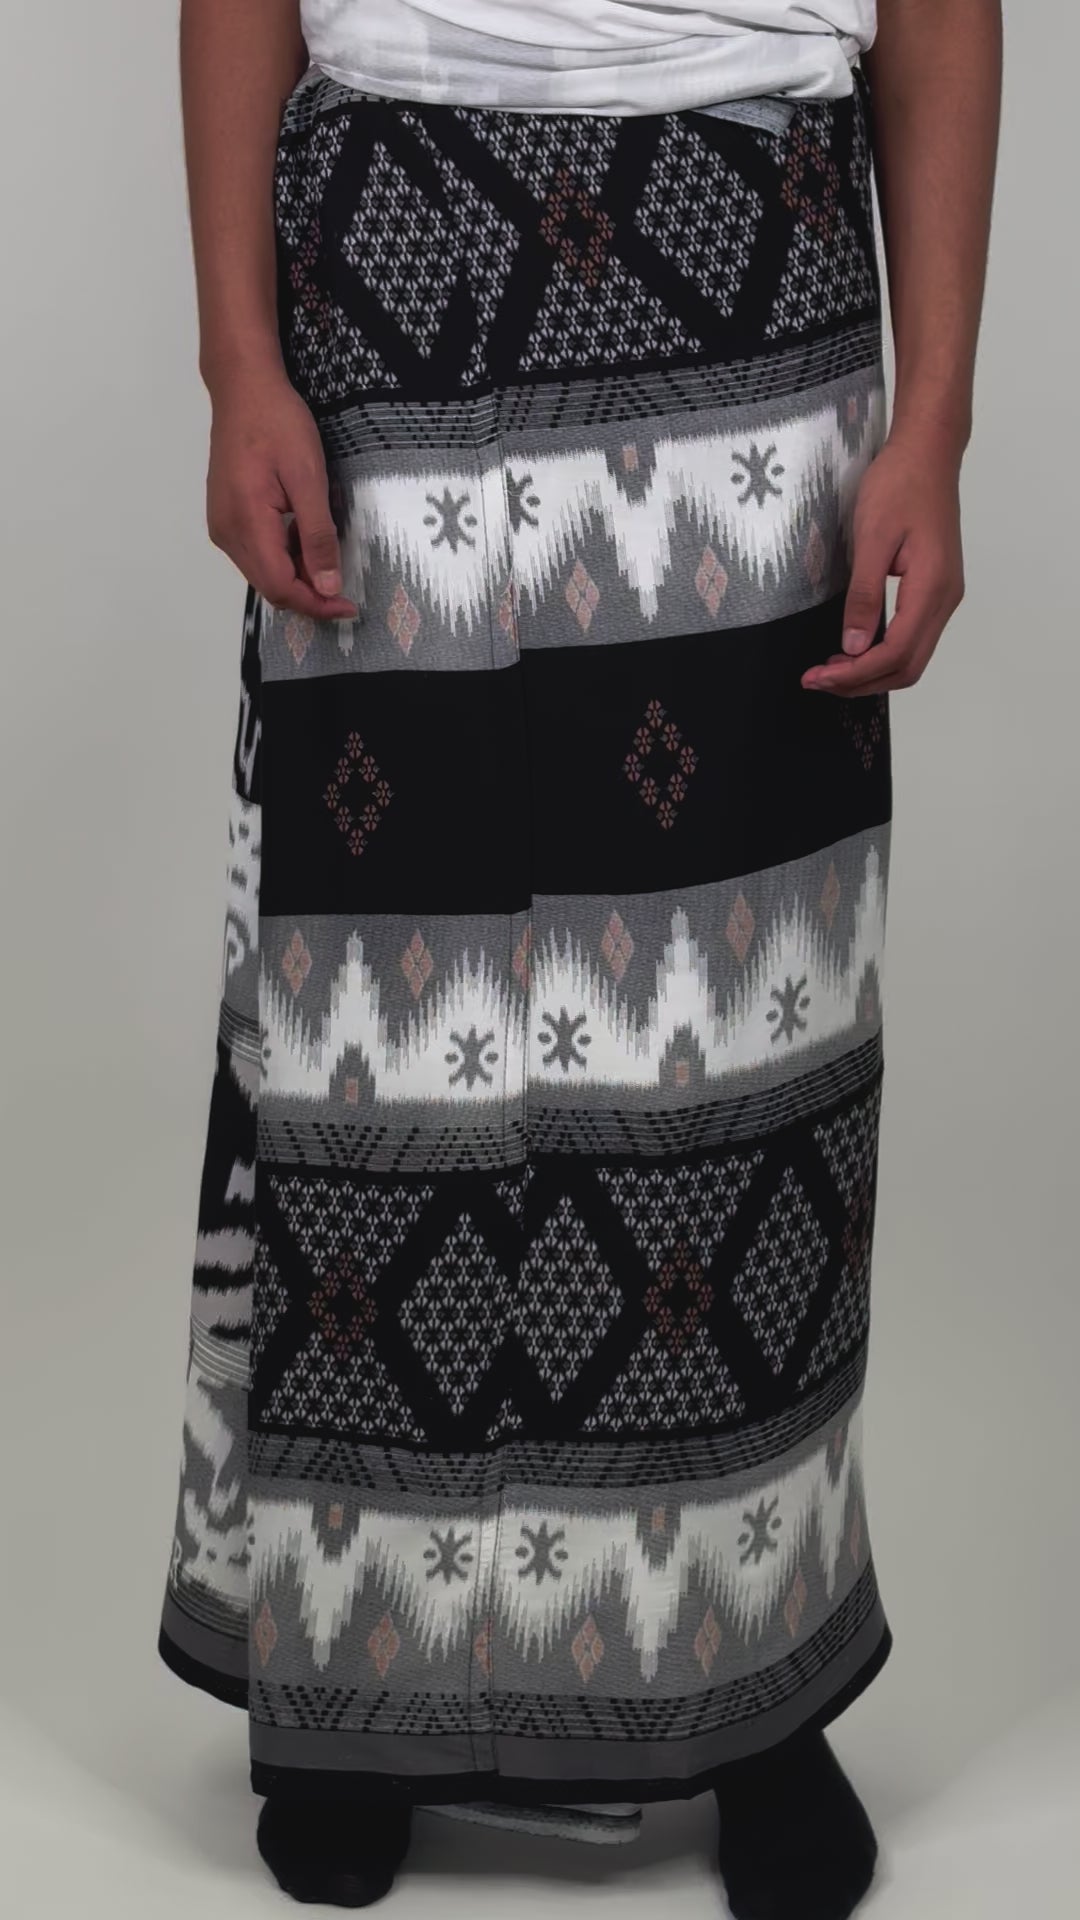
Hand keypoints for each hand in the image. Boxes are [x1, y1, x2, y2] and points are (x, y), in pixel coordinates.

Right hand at [206, 363, 356, 619]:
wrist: (243, 388)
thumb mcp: (308, 478)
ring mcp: (222, 526)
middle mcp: (226, 532)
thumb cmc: (278, 423)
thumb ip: (317, 536)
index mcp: (246, 523)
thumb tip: (327, 586)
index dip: (316, 605)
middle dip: (308, 595)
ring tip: (327, 556)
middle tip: (344, 589)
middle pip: (269, 587)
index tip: (348, 607)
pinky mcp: (225, 517)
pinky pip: (256, 554)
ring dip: (297, 576)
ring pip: (262, 573)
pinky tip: (304, 539)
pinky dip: (284, 558)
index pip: (280, 587)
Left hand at [802, 429, 964, 696]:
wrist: (927, 453)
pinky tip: (853, 649)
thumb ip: (864, 595)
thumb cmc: (900, 485)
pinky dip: (882, 653)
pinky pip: (912, 637)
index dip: (856, 673)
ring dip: (872, 671)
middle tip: (818, 681)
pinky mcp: (935, 590)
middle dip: (862, 682)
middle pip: (907, 666)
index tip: (818, 677)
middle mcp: (945, 599)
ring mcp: (943, 596)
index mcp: (932, 588)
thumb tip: (852, 646)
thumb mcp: (872, 538)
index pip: (895, 652)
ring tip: (831, 670)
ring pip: (911, 656)